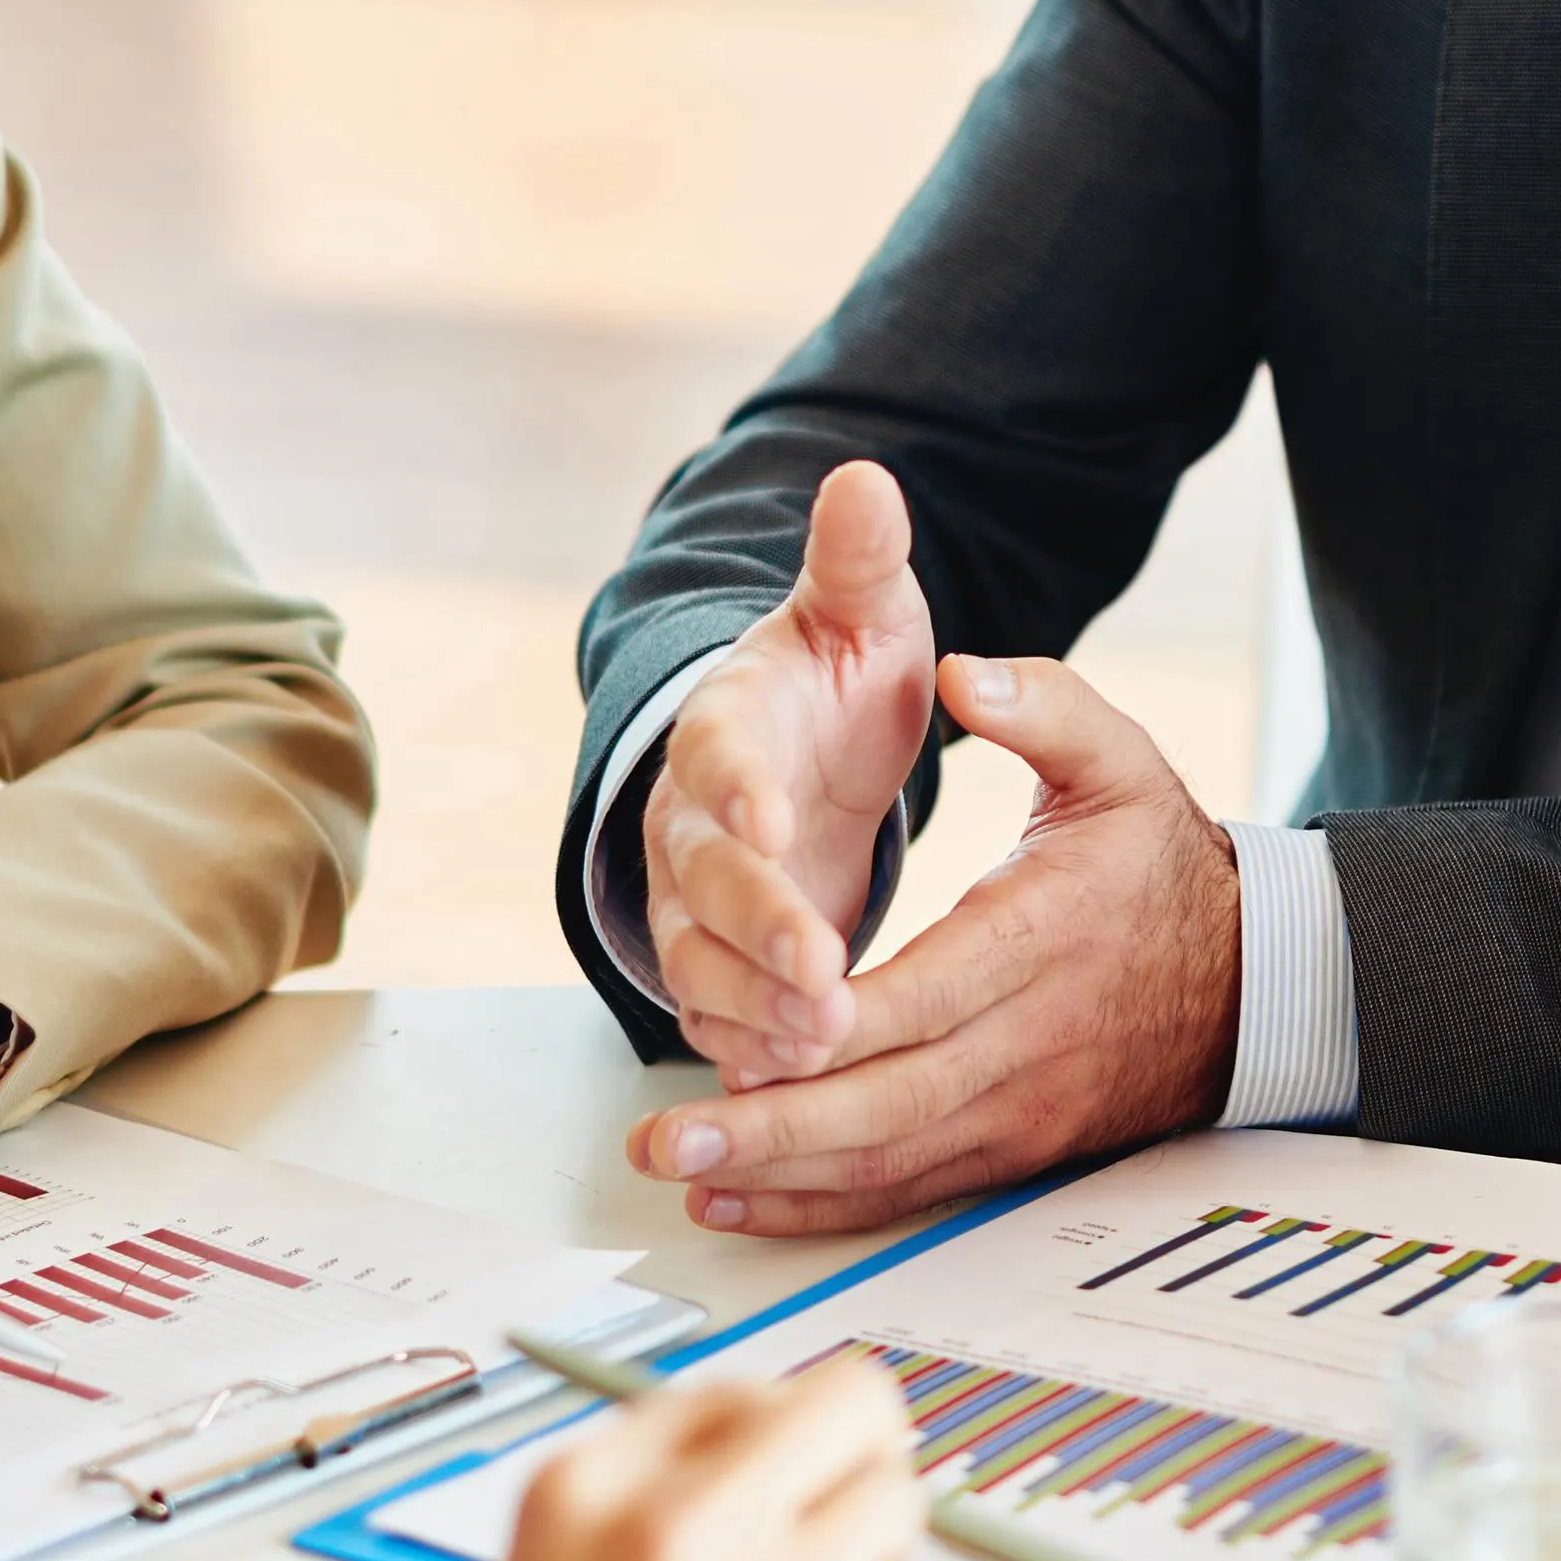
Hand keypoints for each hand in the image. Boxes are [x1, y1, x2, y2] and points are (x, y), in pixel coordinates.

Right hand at [376, 1359, 929, 1560]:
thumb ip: (651, 1491)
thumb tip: (773, 1439)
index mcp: (590, 1485)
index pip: (746, 1389)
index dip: (776, 1436)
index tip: (783, 1476)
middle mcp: (681, 1525)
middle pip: (857, 1410)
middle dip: (857, 1460)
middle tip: (835, 1522)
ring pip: (898, 1510)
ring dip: (868, 1558)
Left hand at [624, 652, 1235, 1235]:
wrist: (1253, 985)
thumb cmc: (1164, 869)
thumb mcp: (1120, 763)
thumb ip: (1044, 708)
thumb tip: (960, 674)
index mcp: (1034, 941)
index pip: (921, 997)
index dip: (831, 1026)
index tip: (747, 1028)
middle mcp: (1021, 1043)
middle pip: (887, 1102)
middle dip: (772, 1127)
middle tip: (667, 1136)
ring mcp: (1015, 1110)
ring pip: (888, 1160)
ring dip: (779, 1175)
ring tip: (681, 1167)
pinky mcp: (1009, 1149)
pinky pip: (907, 1190)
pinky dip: (821, 1206)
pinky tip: (741, 1199)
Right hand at [645, 462, 938, 1078]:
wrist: (798, 751)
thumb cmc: (834, 677)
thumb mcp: (860, 612)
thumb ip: (860, 557)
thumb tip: (868, 475)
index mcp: (727, 723)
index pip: (719, 752)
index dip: (741, 789)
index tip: (780, 820)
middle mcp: (691, 816)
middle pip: (701, 878)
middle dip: (756, 927)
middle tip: (821, 971)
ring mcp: (693, 897)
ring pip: (697, 962)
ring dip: (752, 1006)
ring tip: (821, 1042)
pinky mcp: (715, 960)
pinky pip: (714, 1014)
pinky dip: (746, 1050)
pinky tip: (793, 1086)